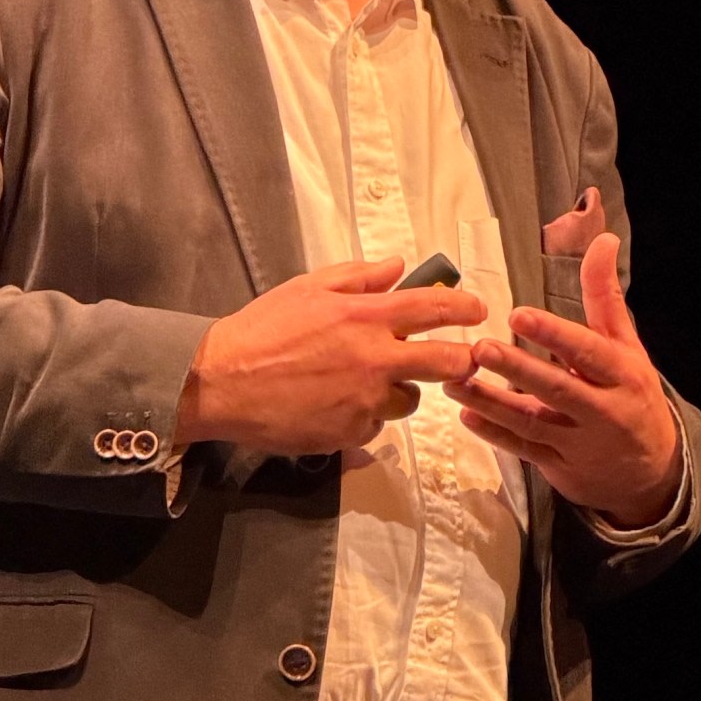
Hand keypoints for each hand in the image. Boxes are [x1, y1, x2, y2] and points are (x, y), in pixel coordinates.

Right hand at [175, 257, 484, 453]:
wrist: (222, 383)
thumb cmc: (262, 328)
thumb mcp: (307, 287)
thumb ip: (357, 276)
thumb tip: (397, 266)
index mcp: (364, 316)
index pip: (432, 308)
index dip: (463, 309)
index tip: (479, 311)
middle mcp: (374, 358)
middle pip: (445, 363)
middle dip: (460, 360)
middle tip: (460, 359)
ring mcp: (365, 400)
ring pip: (407, 399)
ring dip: (397, 390)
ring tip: (363, 382)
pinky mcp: (351, 433)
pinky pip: (373, 425)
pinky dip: (362, 415)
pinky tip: (333, 404)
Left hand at [443, 233, 681, 527]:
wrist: (651, 472)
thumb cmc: (632, 395)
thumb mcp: (627, 346)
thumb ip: (605, 296)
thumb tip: (604, 240)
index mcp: (621, 375)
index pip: (587, 353)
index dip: (554, 334)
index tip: (519, 314)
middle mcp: (602, 411)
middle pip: (557, 389)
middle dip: (518, 370)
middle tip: (481, 348)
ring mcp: (578, 443)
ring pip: (531, 423)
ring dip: (491, 403)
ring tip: (455, 382)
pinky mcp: (558, 466)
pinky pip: (523, 450)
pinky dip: (494, 436)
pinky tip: (466, 417)